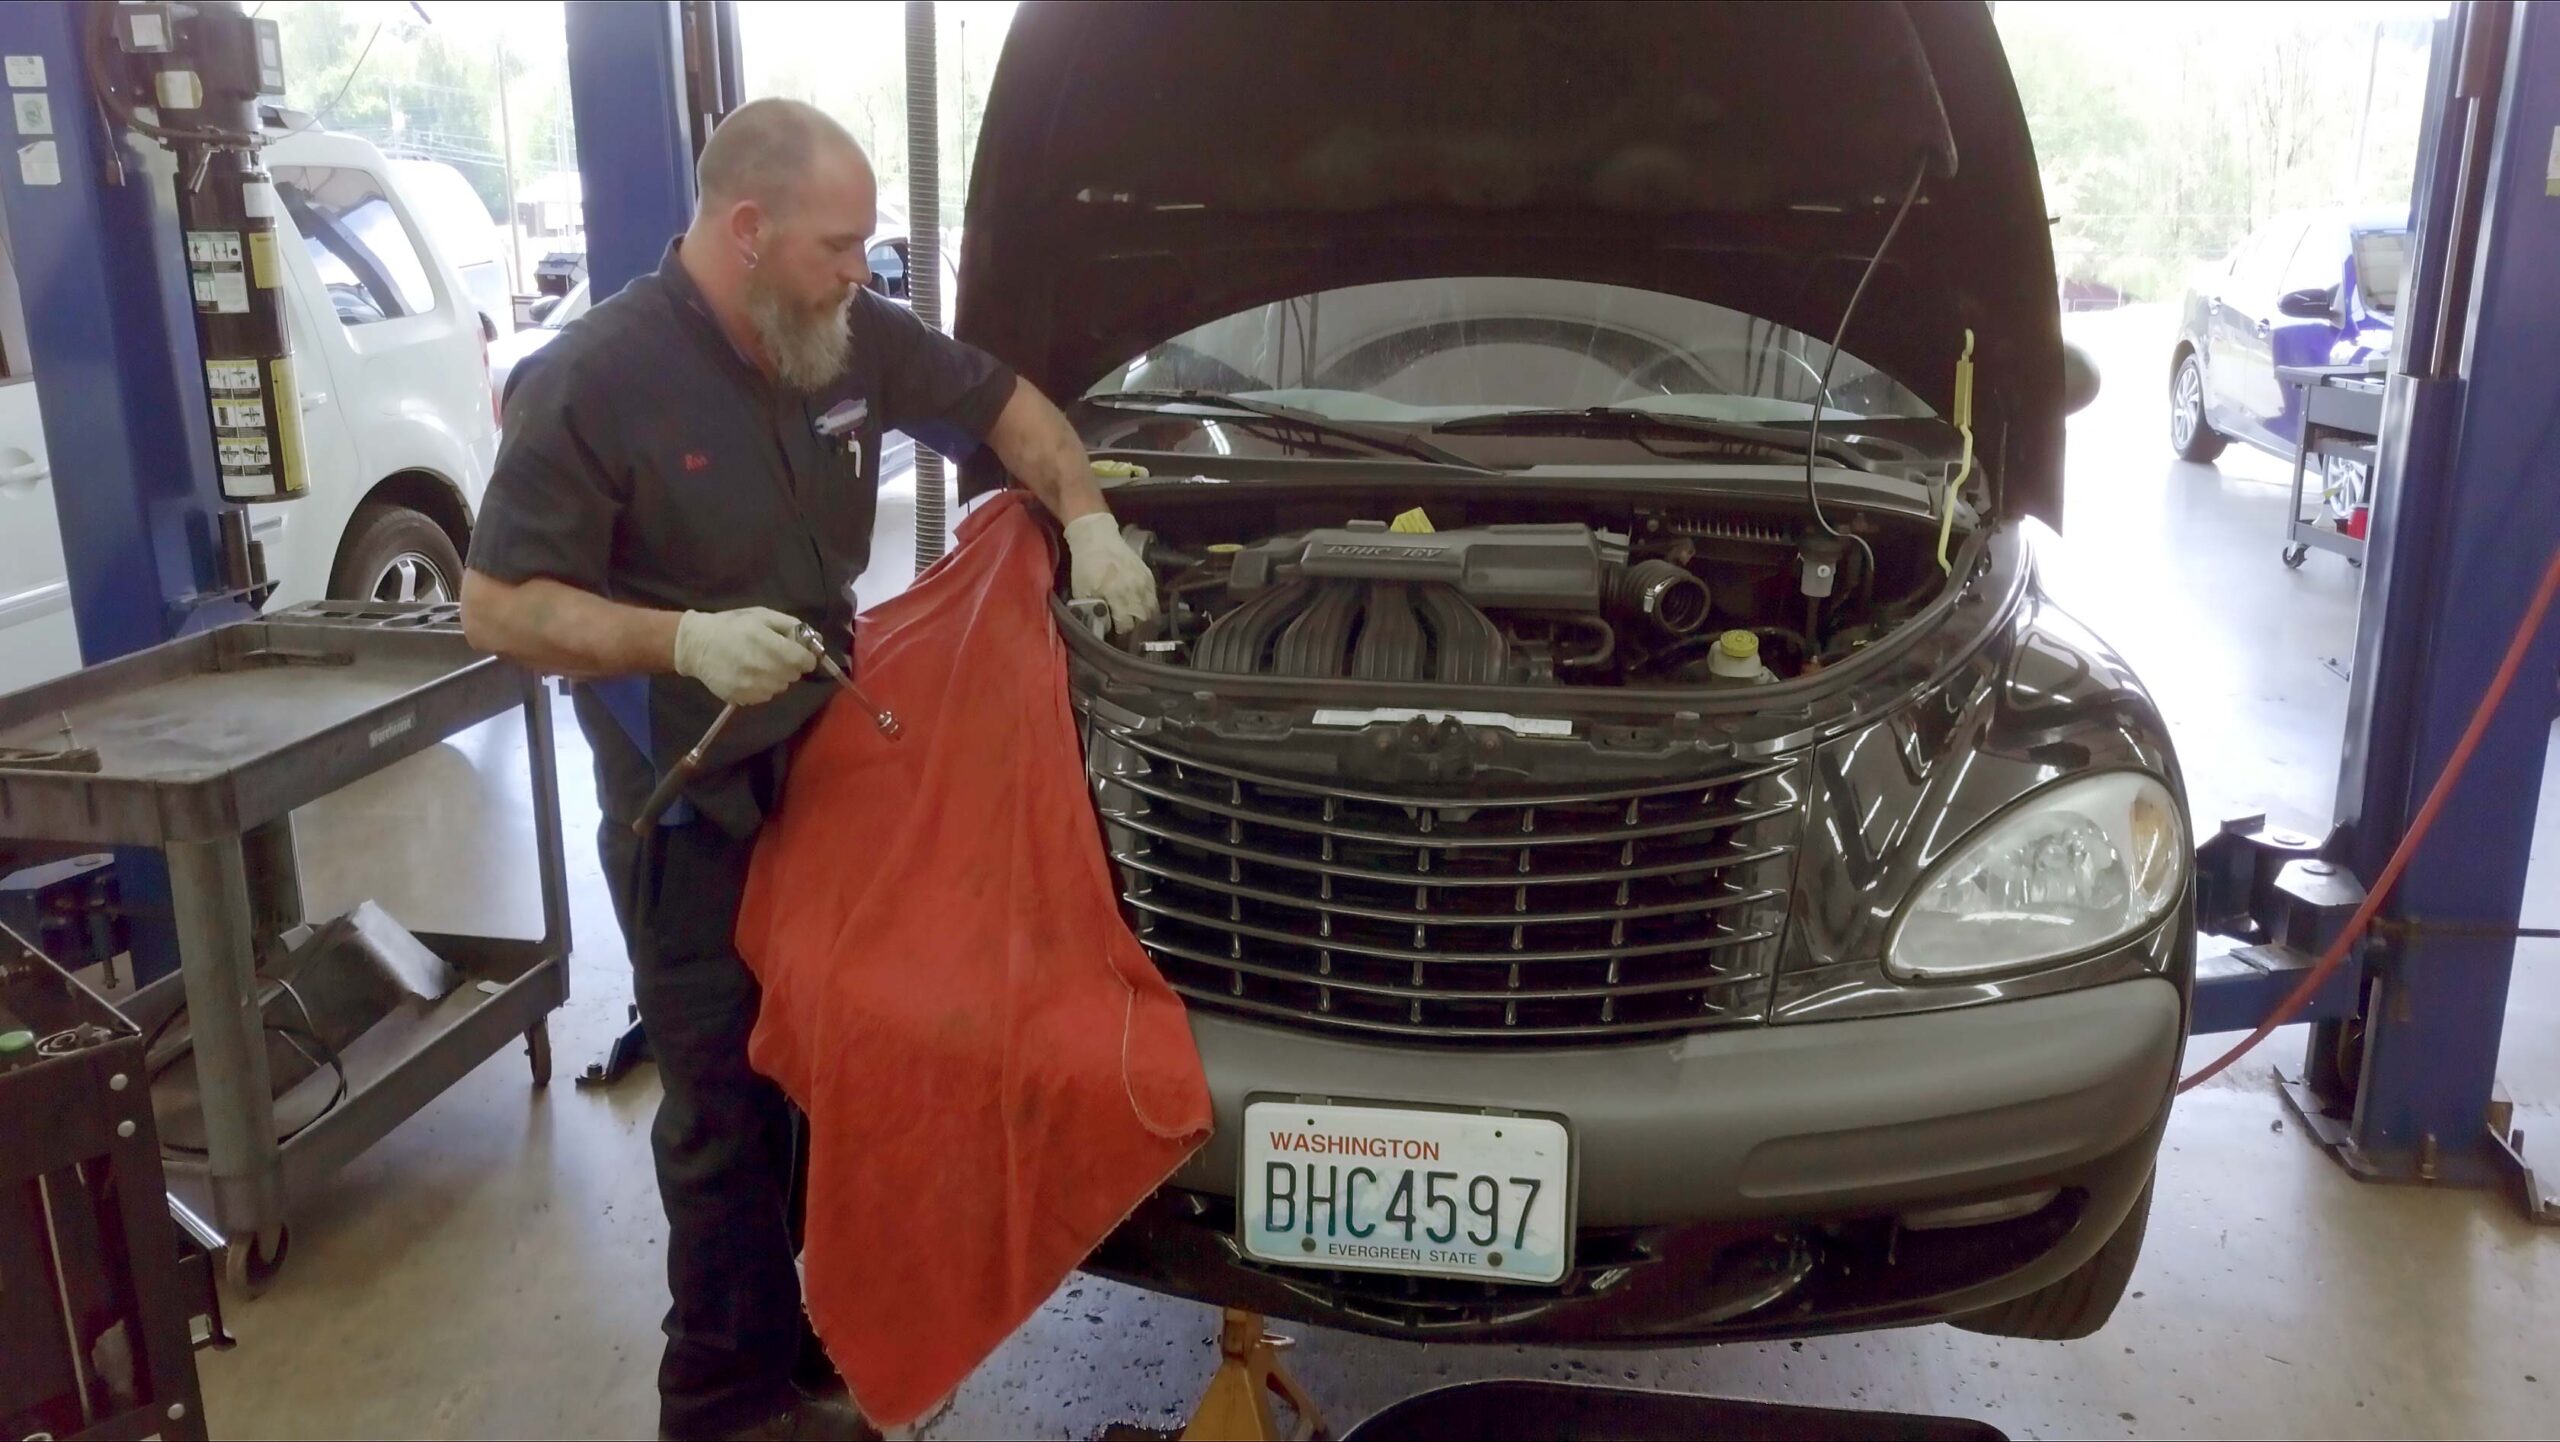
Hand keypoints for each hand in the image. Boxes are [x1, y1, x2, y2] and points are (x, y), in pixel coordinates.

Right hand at [673, 607, 815, 704]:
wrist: (696, 644)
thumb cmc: (732, 626)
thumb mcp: (761, 615)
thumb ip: (790, 625)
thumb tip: (815, 639)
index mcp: (768, 643)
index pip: (804, 660)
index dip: (806, 657)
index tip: (799, 654)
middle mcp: (762, 667)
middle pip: (793, 675)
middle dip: (789, 666)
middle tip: (774, 656)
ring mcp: (751, 685)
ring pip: (780, 687)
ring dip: (776, 677)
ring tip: (759, 665)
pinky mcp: (742, 698)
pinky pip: (765, 696)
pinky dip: (762, 687)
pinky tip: (749, 675)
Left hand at [1063, 512, 1158, 633]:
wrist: (1097, 537)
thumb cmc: (1086, 565)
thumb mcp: (1081, 591)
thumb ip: (1092, 610)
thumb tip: (1100, 628)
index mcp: (1118, 595)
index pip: (1127, 626)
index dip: (1123, 636)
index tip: (1119, 641)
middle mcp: (1135, 591)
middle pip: (1144, 621)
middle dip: (1138, 632)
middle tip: (1132, 639)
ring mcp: (1145, 583)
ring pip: (1153, 611)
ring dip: (1147, 622)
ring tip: (1141, 630)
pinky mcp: (1149, 576)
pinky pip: (1155, 598)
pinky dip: (1151, 608)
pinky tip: (1145, 613)